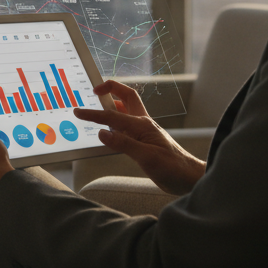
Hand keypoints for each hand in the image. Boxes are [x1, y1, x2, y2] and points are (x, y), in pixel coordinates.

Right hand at [75, 80, 205, 195]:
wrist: (188, 178)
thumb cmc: (173, 167)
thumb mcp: (146, 157)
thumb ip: (124, 144)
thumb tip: (102, 133)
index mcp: (142, 125)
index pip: (113, 116)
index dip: (94, 114)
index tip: (79, 112)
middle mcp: (143, 124)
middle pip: (126, 97)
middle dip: (110, 89)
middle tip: (94, 91)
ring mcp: (144, 132)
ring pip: (126, 110)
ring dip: (113, 105)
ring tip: (97, 107)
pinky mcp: (144, 142)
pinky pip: (126, 126)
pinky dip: (115, 123)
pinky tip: (108, 131)